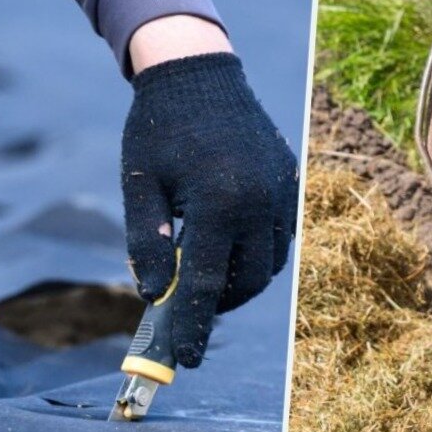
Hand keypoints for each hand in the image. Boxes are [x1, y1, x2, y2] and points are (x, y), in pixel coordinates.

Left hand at [120, 52, 297, 367]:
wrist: (198, 72)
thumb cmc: (158, 129)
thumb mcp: (140, 184)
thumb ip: (145, 241)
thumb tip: (154, 296)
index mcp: (219, 200)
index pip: (206, 283)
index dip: (194, 326)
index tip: (186, 359)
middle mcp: (260, 199)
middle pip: (246, 282)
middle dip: (217, 304)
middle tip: (188, 307)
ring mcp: (282, 192)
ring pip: (269, 266)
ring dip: (239, 283)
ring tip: (205, 275)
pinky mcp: (292, 184)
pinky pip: (281, 240)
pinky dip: (257, 256)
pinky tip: (229, 247)